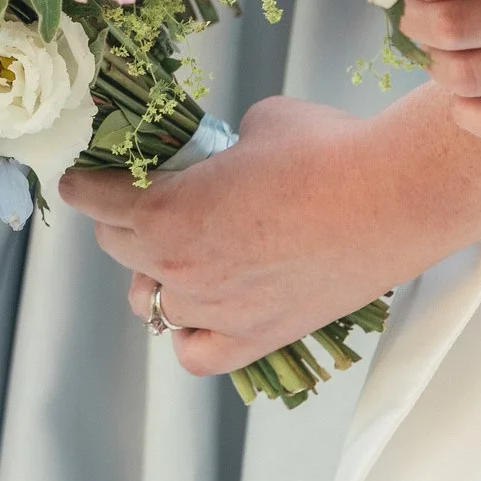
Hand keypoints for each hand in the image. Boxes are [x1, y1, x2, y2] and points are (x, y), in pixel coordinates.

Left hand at [55, 92, 480, 376]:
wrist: (395, 195)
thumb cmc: (327, 150)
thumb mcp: (255, 125)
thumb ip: (219, 146)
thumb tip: (223, 152)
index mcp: (164, 211)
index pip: (91, 200)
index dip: (85, 182)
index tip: (87, 175)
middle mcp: (180, 268)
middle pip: (118, 250)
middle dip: (123, 222)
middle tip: (147, 201)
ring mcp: (217, 310)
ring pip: (153, 304)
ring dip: (156, 277)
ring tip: (181, 253)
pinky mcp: (260, 336)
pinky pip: (198, 354)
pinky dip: (191, 335)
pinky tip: (203, 313)